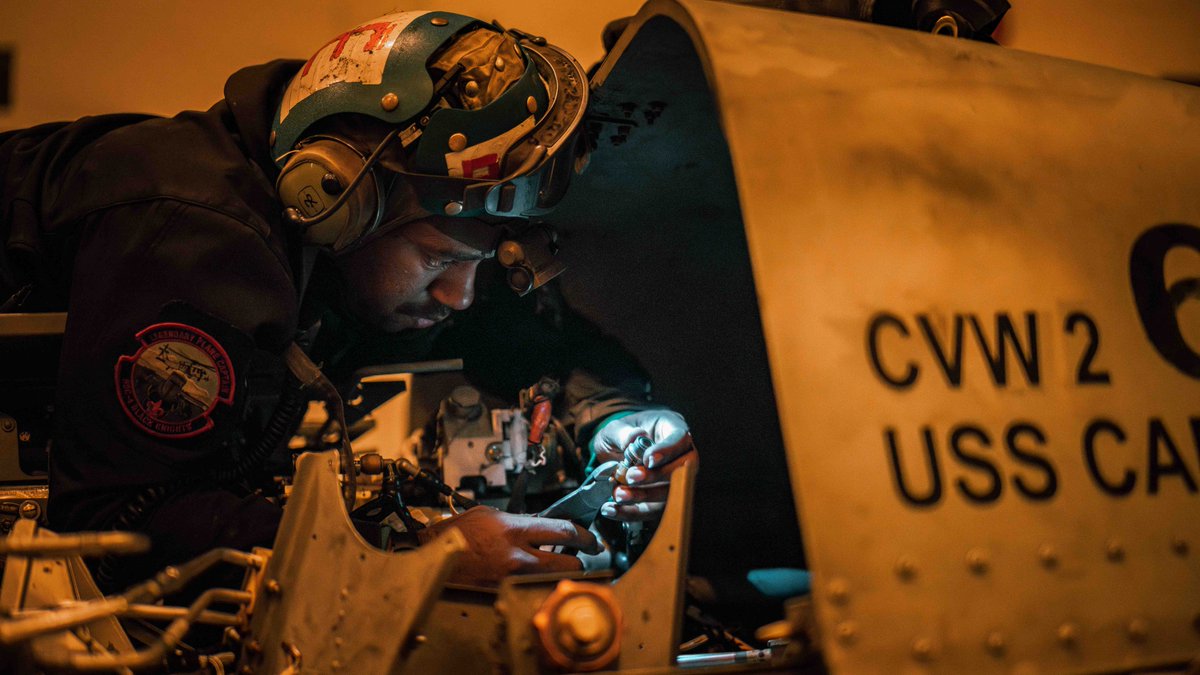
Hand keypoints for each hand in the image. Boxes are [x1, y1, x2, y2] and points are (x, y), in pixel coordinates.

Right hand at [418, 507, 600, 585]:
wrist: (435, 556)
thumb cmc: (459, 533)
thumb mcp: (490, 515)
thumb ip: (519, 520)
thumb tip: (541, 524)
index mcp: (516, 530)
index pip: (564, 531)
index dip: (583, 536)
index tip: (590, 539)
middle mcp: (519, 556)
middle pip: (569, 562)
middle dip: (580, 560)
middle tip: (583, 557)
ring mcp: (513, 578)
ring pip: (555, 580)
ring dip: (562, 575)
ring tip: (562, 567)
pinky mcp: (505, 593)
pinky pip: (533, 589)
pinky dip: (539, 584)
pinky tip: (537, 578)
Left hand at [590, 409, 696, 521]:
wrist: (613, 452)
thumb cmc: (620, 435)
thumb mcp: (614, 428)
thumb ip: (623, 433)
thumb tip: (636, 437)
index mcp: (671, 429)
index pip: (680, 439)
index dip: (667, 451)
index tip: (648, 459)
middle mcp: (678, 455)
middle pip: (682, 469)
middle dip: (656, 476)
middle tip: (630, 476)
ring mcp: (672, 479)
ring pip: (669, 493)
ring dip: (643, 496)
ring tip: (618, 494)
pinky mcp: (660, 500)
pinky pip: (651, 511)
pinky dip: (631, 512)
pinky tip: (612, 509)